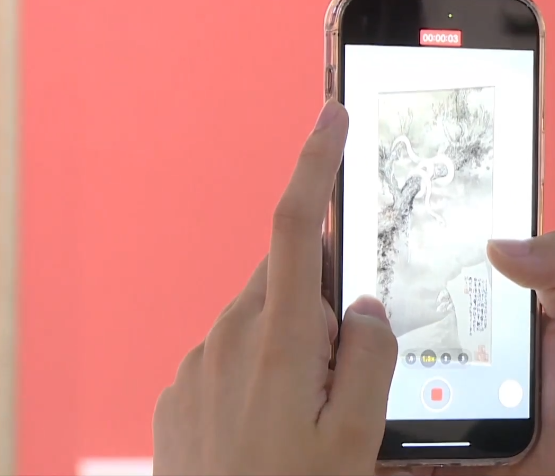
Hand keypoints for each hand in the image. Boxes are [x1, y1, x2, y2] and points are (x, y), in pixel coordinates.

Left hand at [152, 100, 398, 475]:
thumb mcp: (358, 438)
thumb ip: (372, 358)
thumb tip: (365, 308)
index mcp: (280, 338)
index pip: (296, 224)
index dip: (316, 161)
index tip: (332, 116)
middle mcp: (230, 337)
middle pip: (287, 279)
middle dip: (324, 295)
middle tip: (351, 358)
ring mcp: (198, 366)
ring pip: (263, 322)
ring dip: (295, 343)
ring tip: (312, 414)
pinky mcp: (182, 392)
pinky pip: (233, 357)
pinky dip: (262, 372)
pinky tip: (274, 429)